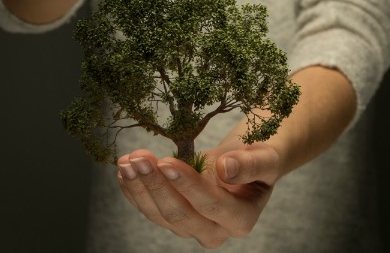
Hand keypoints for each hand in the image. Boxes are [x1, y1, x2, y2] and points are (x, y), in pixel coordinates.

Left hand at [116, 141, 280, 248]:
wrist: (244, 164)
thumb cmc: (257, 160)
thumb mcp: (265, 158)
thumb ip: (251, 165)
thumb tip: (227, 168)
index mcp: (241, 219)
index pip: (210, 204)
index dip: (187, 184)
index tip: (167, 162)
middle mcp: (215, 231)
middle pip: (179, 215)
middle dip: (156, 185)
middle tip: (139, 159)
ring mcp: (191, 228)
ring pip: (158, 214)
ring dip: (139, 187)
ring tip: (127, 161)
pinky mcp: (173, 219)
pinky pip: (149, 209)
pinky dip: (134, 190)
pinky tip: (124, 170)